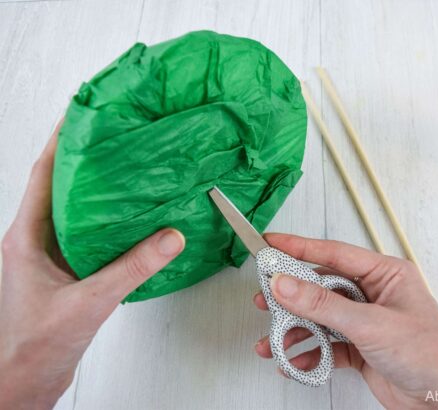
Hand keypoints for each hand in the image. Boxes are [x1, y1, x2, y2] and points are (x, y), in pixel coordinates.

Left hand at [0, 121, 185, 409]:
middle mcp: (36, 241)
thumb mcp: (89, 302)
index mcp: (27, 238)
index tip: (80, 115)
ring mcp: (49, 257)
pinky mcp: (65, 272)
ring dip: (97, 190)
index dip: (62, 142)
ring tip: (126, 169)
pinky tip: (132, 221)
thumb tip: (169, 237)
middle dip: (84, 158)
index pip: (44, 176)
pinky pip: (89, 237)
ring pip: (75, 212)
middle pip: (59, 187)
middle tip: (112, 135)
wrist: (24, 380)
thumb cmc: (35, 346)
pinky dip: (109, 222)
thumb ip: (132, 268)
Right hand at [253, 234, 437, 408]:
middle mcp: (374, 294)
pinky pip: (327, 345)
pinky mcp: (361, 348)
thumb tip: (286, 284)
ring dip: (296, 330)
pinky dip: (310, 353)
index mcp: (384, 274)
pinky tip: (295, 361)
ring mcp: (366, 322)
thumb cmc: (429, 353)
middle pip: (322, 286)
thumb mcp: (370, 324)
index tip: (270, 244)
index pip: (334, 253)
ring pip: (321, 317)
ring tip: (273, 339)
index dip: (299, 247)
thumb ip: (323, 305)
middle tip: (265, 296)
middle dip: (292, 295)